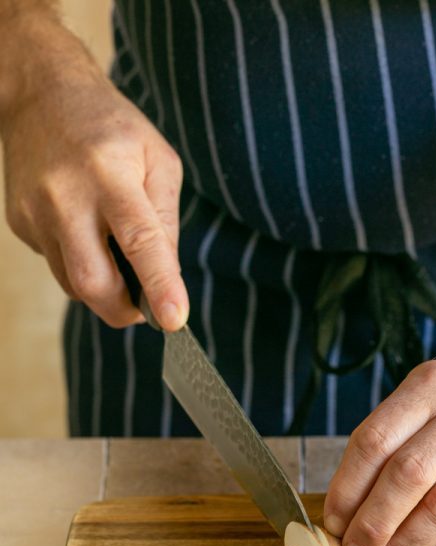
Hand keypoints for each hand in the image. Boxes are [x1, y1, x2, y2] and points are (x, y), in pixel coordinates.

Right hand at [1, 19, 187, 329]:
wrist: (40, 94)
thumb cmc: (111, 128)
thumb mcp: (158, 160)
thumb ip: (166, 220)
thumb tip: (168, 278)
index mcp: (109, 176)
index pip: (138, 241)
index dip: (158, 285)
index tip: (174, 320)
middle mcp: (66, 197)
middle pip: (94, 282)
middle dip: (124, 310)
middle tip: (145, 308)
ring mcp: (35, 213)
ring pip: (74, 284)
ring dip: (104, 289)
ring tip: (117, 256)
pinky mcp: (20, 224)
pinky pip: (58, 266)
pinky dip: (81, 265)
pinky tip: (86, 233)